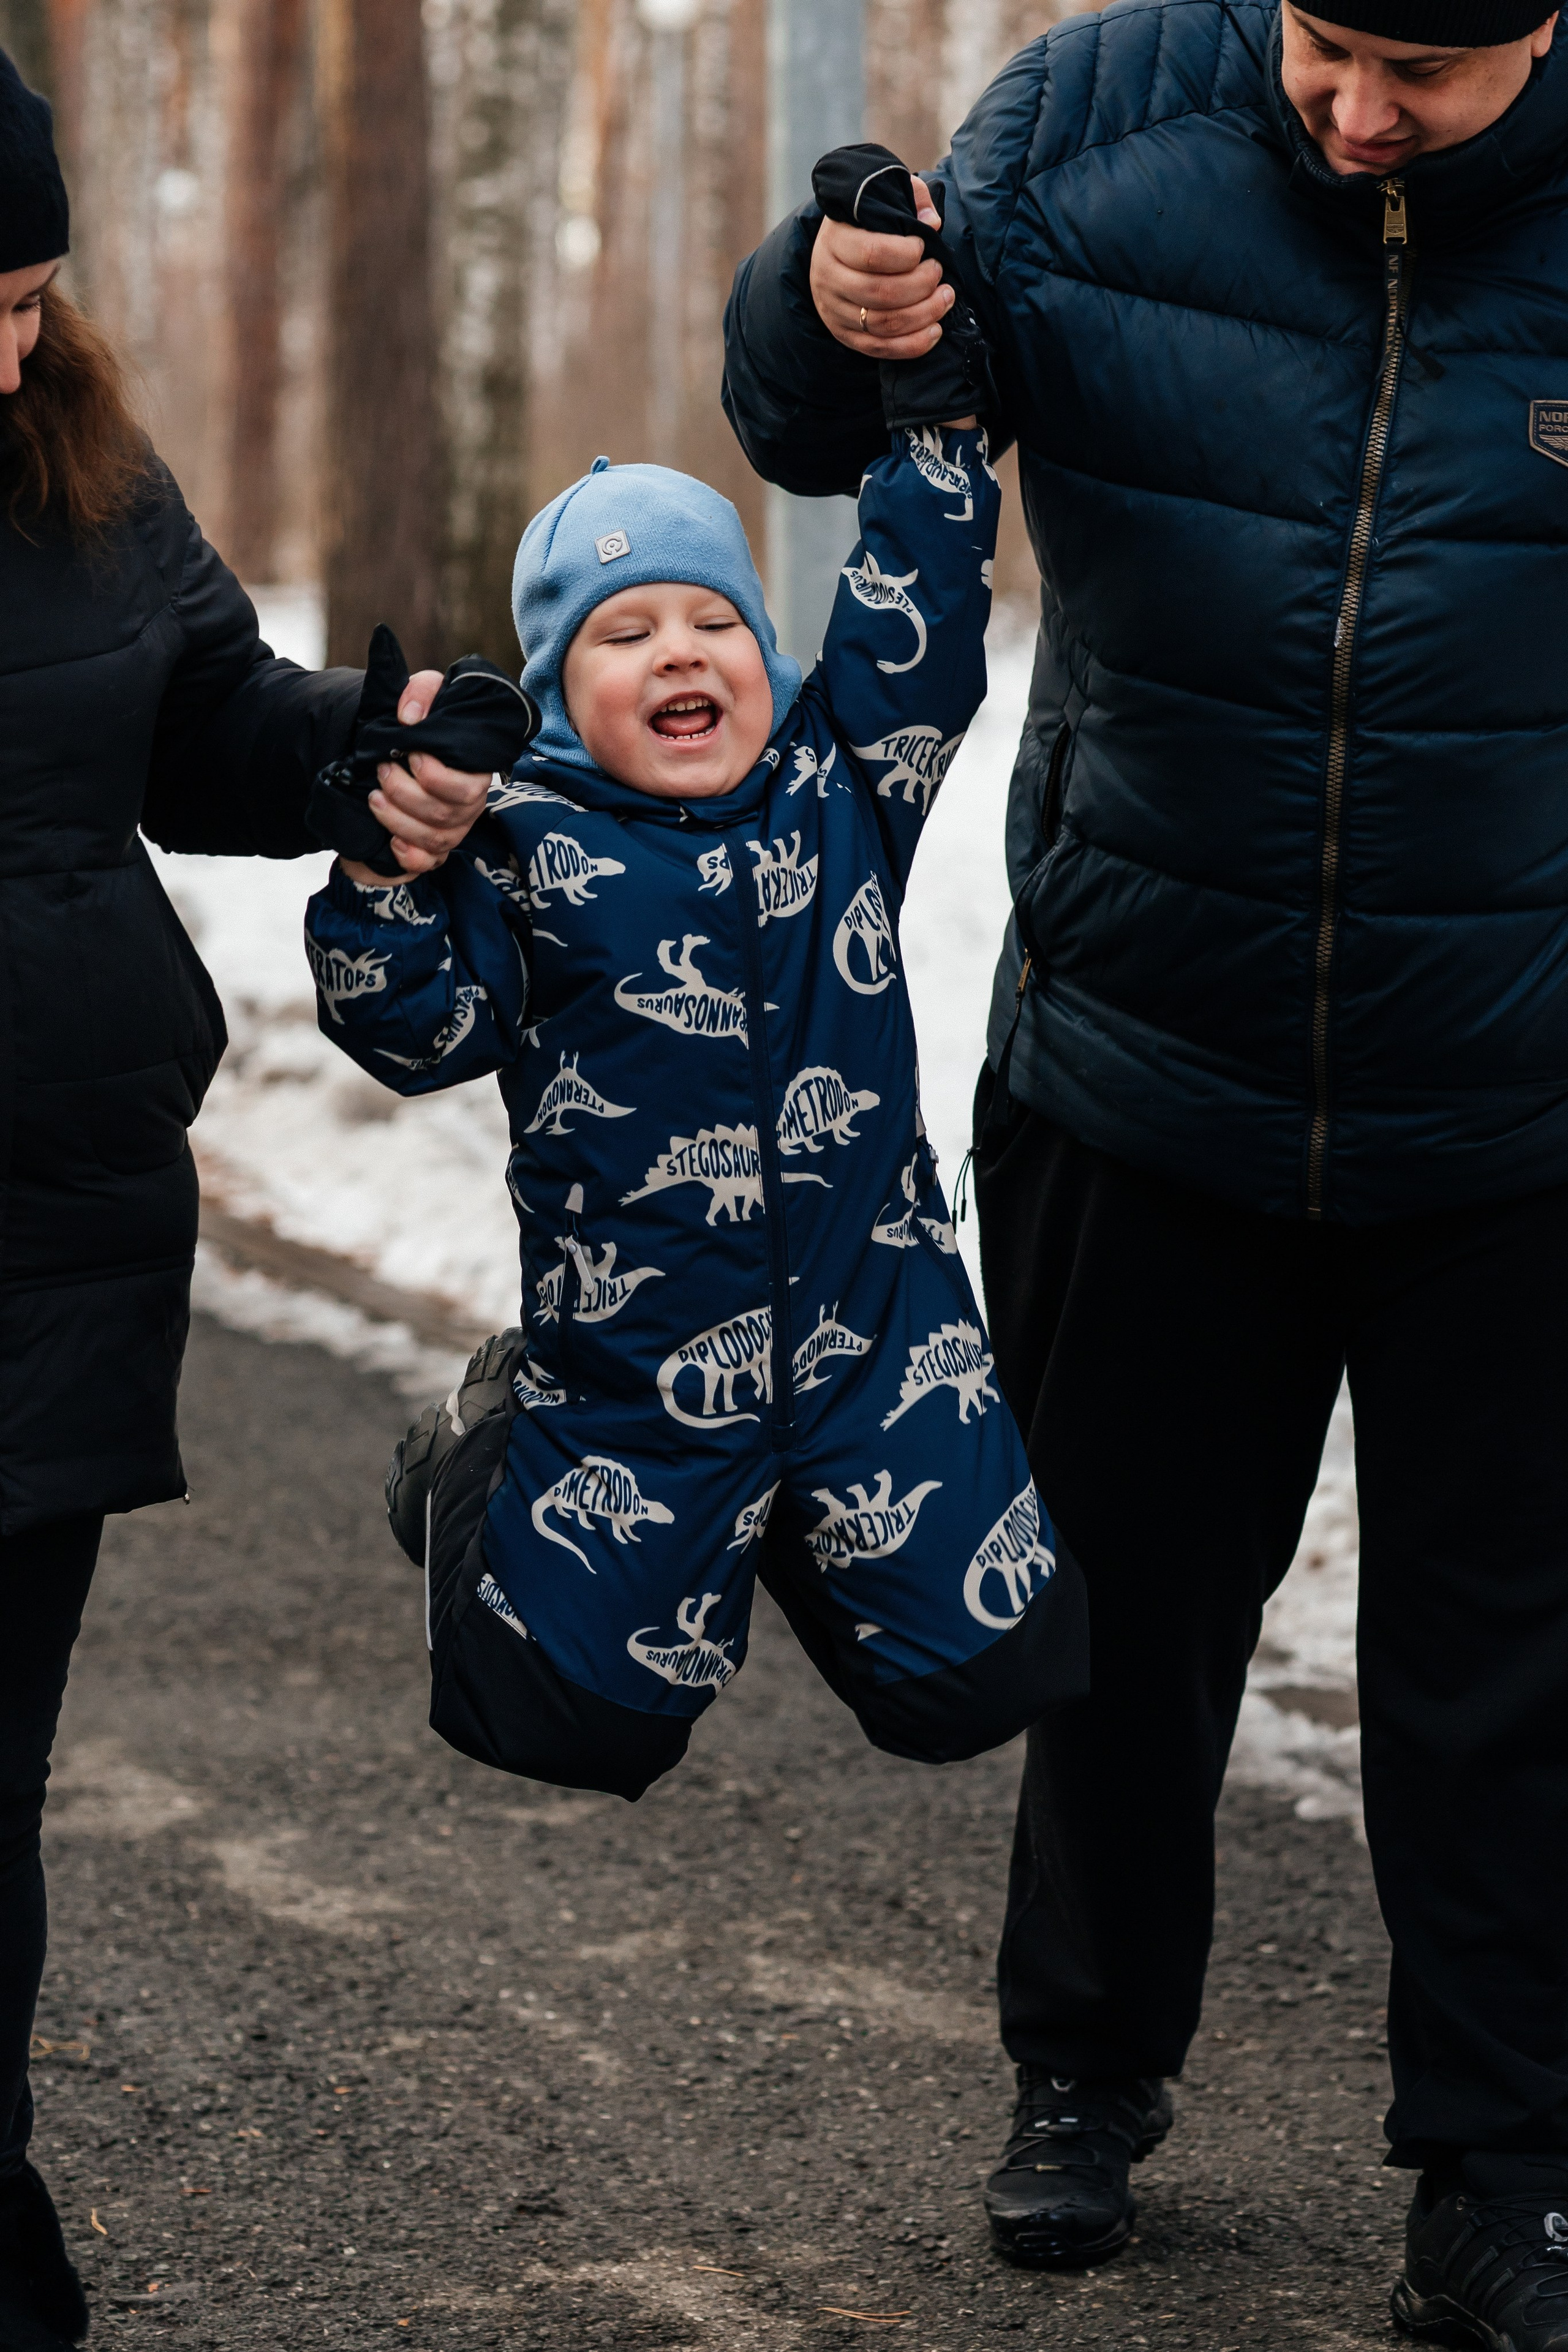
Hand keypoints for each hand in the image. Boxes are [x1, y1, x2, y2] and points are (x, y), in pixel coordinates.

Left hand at [345, 669, 491, 881]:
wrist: (408, 745)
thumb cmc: (423, 721)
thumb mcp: (425, 694)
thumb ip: (421, 693)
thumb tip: (408, 717)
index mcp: (475, 772)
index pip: (464, 787)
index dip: (433, 775)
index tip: (409, 753)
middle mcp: (469, 804)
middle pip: (443, 815)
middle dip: (405, 795)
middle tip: (382, 771)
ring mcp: (454, 828)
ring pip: (432, 839)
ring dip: (398, 821)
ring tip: (374, 798)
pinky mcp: (435, 846)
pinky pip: (427, 863)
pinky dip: (408, 856)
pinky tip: (390, 840)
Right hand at [809, 174, 952, 358]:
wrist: (834, 252)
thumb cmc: (866, 223)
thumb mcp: (884, 197)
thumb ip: (912, 198)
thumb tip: (932, 222)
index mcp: (835, 240)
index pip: (872, 254)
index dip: (907, 254)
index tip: (924, 248)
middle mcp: (828, 277)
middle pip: (880, 292)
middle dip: (921, 286)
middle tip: (939, 274)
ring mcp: (834, 310)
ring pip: (882, 324)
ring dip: (923, 315)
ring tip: (945, 299)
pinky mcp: (844, 335)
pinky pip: (880, 349)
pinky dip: (913, 345)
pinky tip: (935, 330)